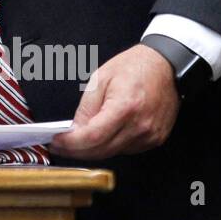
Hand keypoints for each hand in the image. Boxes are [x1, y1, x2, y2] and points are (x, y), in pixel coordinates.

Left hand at [49, 43, 179, 159]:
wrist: (166, 66)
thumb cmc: (134, 67)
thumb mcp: (100, 79)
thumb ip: (86, 108)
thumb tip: (73, 131)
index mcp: (125, 107)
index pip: (92, 137)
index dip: (70, 144)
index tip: (55, 142)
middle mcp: (140, 126)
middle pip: (101, 151)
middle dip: (76, 151)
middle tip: (58, 146)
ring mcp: (150, 135)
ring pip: (112, 153)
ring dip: (92, 150)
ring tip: (76, 140)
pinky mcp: (155, 139)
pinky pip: (126, 149)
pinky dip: (110, 145)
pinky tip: (101, 135)